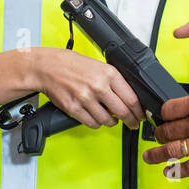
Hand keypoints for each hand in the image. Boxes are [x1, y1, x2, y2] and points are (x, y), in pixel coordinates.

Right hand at [30, 47, 145, 129]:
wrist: (48, 67)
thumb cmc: (72, 64)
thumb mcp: (99, 66)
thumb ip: (114, 81)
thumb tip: (129, 97)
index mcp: (108, 74)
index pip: (132, 98)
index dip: (139, 111)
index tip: (141, 115)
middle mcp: (99, 86)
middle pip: (123, 112)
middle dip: (131, 121)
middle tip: (132, 123)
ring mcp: (86, 99)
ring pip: (108, 120)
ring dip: (112, 122)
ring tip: (111, 119)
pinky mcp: (74, 109)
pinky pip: (92, 123)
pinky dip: (97, 123)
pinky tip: (97, 118)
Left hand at [144, 80, 188, 177]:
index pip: (169, 109)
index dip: (163, 112)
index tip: (163, 115)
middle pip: (168, 130)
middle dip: (160, 132)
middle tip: (158, 134)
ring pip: (173, 151)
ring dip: (158, 154)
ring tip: (150, 156)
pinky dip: (177, 171)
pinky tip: (169, 171)